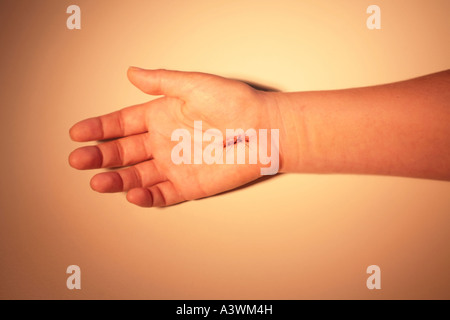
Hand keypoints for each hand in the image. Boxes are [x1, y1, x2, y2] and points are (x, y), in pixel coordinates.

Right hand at [69, 68, 281, 206]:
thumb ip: (162, 82)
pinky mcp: (190, 186)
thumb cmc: (235, 104)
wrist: (264, 130)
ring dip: (117, 180)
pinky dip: (146, 197)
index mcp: (162, 117)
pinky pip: (162, 194)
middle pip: (124, 152)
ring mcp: (175, 166)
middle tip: (79, 159)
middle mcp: (164, 142)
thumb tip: (132, 72)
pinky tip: (132, 193)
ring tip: (98, 181)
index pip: (123, 124)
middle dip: (99, 156)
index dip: (99, 128)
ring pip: (138, 176)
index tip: (78, 133)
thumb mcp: (194, 85)